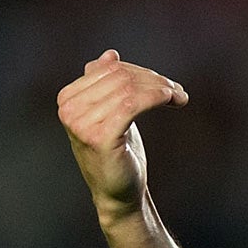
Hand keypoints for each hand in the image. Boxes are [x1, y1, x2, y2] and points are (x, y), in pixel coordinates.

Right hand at [56, 50, 188, 224]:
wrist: (117, 193)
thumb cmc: (116, 153)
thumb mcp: (109, 113)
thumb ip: (105, 84)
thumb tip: (110, 54)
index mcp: (67, 99)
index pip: (109, 69)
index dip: (140, 72)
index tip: (164, 84)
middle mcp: (69, 110)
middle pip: (120, 77)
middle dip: (154, 80)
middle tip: (178, 91)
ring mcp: (81, 124)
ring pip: (129, 89)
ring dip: (161, 89)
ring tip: (179, 97)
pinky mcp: (100, 137)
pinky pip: (132, 104)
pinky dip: (156, 97)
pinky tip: (171, 100)